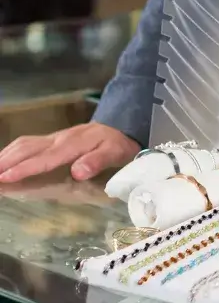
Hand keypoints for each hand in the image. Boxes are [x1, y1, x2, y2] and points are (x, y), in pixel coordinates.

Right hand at [0, 123, 138, 183]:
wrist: (123, 123)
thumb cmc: (118, 143)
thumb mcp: (115, 152)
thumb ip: (97, 161)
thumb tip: (78, 172)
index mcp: (74, 144)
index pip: (45, 158)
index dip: (24, 168)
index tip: (5, 178)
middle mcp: (60, 138)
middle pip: (28, 148)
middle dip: (5, 162)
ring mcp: (54, 137)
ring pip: (25, 143)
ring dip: (5, 156)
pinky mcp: (52, 138)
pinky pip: (28, 143)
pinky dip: (11, 152)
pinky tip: (3, 160)